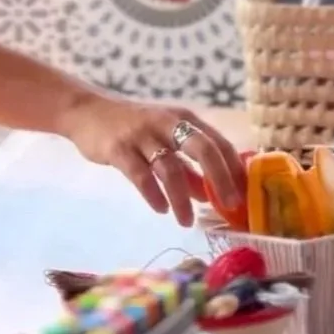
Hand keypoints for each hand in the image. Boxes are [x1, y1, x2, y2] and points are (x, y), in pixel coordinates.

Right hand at [59, 93, 245, 225]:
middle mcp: (167, 122)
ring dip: (182, 199)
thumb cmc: (133, 128)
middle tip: (230, 207)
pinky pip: (141, 175)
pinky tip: (161, 209)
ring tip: (187, 221)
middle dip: (220, 179)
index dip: (234, 168)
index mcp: (183, 118)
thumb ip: (187, 167)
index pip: (218, 141)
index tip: (245, 194)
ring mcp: (142, 134)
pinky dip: (154, 195)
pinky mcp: (119, 148)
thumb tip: (211, 196)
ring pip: (171, 168)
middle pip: (203, 149)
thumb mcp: (164, 141)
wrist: (88, 112)